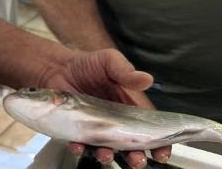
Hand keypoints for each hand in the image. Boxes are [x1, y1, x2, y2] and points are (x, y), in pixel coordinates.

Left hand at [46, 49, 171, 166]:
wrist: (58, 67)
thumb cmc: (87, 64)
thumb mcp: (109, 61)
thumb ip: (125, 71)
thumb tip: (147, 79)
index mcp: (130, 108)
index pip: (149, 129)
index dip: (159, 143)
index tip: (162, 152)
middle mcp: (116, 123)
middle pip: (131, 146)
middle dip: (136, 157)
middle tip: (137, 160)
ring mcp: (96, 129)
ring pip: (107, 150)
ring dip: (108, 156)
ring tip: (106, 154)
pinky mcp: (77, 131)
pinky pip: (81, 144)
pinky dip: (81, 148)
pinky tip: (78, 145)